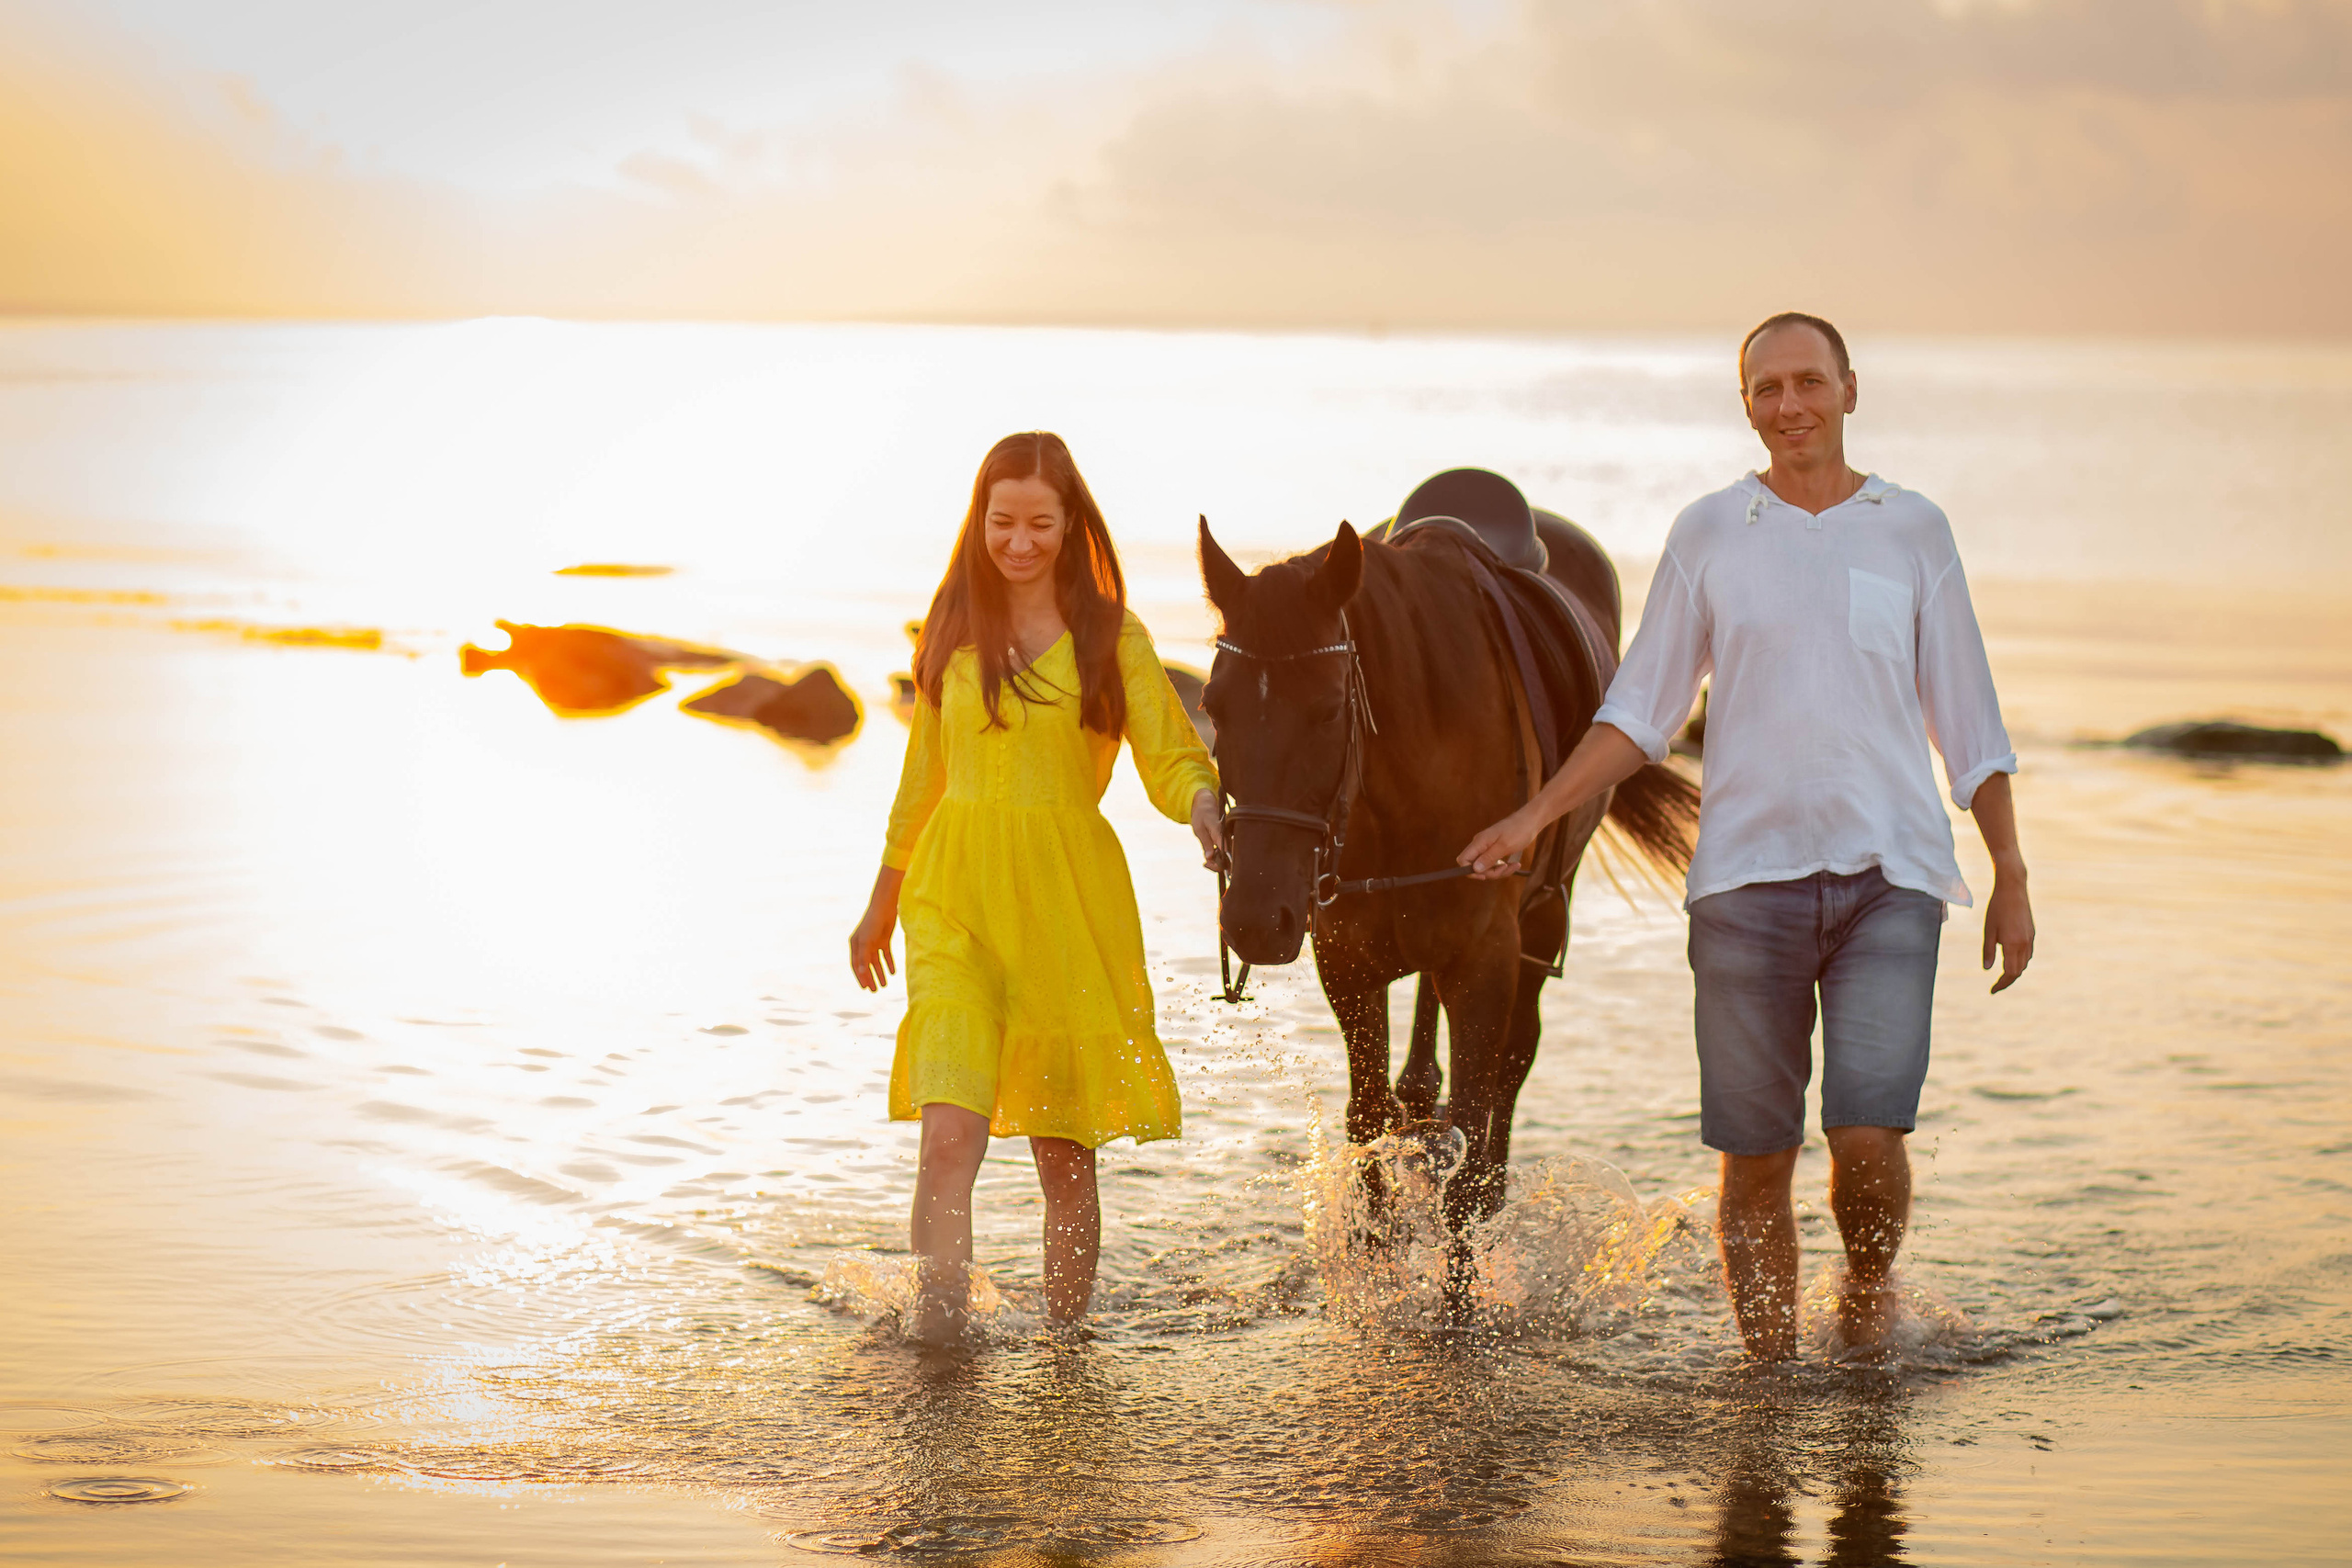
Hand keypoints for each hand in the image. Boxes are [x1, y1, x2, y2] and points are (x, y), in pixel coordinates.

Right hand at [850, 867, 904, 991]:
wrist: (885, 907)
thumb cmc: (873, 923)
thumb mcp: (867, 941)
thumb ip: (864, 957)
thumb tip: (862, 972)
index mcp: (855, 945)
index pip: (856, 965)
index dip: (860, 977)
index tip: (865, 988)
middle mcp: (864, 945)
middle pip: (866, 965)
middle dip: (870, 978)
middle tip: (876, 990)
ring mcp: (874, 942)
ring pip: (877, 962)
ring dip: (880, 973)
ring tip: (885, 985)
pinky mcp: (885, 939)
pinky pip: (886, 955)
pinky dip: (889, 963)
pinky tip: (893, 972)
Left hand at [1190, 789, 1226, 871]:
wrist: (1207, 805)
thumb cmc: (1201, 816)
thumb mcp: (1199, 829)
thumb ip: (1205, 843)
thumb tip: (1210, 858)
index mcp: (1220, 831)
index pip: (1224, 849)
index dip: (1220, 861)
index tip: (1210, 864)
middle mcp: (1228, 835)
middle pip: (1228, 856)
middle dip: (1218, 865)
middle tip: (1205, 864)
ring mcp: (1229, 838)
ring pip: (1228, 857)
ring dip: (1218, 863)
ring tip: (1206, 863)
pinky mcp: (1227, 841)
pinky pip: (1226, 853)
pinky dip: (1219, 859)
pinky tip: (1210, 858)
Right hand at [1457, 806, 1538, 879]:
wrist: (1531, 820)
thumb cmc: (1519, 830)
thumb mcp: (1505, 846)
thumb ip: (1489, 857)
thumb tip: (1474, 869)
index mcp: (1479, 842)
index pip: (1463, 860)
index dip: (1470, 871)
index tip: (1485, 876)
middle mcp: (1480, 845)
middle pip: (1475, 866)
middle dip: (1490, 872)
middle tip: (1505, 869)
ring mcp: (1487, 847)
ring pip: (1486, 867)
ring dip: (1499, 871)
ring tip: (1514, 866)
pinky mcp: (1495, 849)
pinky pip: (1494, 863)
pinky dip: (1503, 867)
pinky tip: (1514, 864)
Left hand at [1982, 865, 2033, 992]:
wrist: (2013, 889)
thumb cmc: (1996, 908)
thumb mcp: (1988, 930)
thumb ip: (1988, 951)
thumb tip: (1987, 969)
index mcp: (2013, 944)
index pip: (2010, 973)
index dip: (2002, 984)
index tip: (1992, 990)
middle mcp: (2025, 944)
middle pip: (2019, 970)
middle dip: (2007, 980)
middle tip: (1995, 986)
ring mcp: (2030, 938)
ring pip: (2025, 962)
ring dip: (2015, 970)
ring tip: (2002, 975)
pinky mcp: (2032, 933)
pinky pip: (2028, 953)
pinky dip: (2020, 960)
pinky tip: (2011, 959)